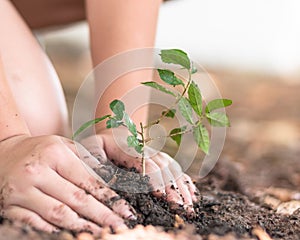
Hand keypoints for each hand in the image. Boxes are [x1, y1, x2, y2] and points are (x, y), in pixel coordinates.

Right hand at [0, 134, 135, 235]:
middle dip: (102, 215)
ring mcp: (22, 191)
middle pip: (76, 200)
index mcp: (55, 155)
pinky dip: (54, 231)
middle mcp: (37, 172)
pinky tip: (72, 233)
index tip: (125, 210)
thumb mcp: (63, 146)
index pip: (87, 181)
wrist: (4, 153)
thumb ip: (86, 161)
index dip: (109, 198)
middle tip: (120, 226)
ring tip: (102, 232)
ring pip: (58, 214)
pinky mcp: (10, 206)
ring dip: (83, 226)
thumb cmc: (41, 150)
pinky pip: (35, 223)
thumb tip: (112, 180)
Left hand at [81, 129, 199, 215]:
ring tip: (189, 206)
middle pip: (164, 169)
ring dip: (182, 188)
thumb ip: (95, 160)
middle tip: (180, 207)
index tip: (161, 195)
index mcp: (130, 148)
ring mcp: (156, 156)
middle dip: (172, 189)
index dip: (154, 179)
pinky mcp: (162, 161)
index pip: (146, 163)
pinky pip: (177, 170)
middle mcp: (147, 152)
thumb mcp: (91, 148)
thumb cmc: (100, 145)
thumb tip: (102, 177)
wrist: (113, 133)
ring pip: (173, 170)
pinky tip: (192, 196)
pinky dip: (186, 182)